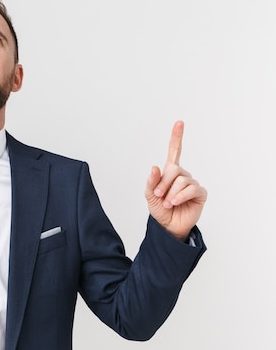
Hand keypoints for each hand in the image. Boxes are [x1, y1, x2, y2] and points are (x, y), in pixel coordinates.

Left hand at [145, 121, 206, 240]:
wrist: (168, 226)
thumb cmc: (160, 209)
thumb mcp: (150, 195)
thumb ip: (152, 182)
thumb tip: (155, 167)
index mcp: (170, 172)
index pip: (175, 151)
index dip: (177, 137)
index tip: (179, 123)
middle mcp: (182, 175)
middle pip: (174, 169)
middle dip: (163, 183)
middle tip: (159, 195)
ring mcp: (192, 183)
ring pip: (181, 180)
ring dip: (171, 193)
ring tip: (168, 203)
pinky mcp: (200, 193)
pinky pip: (191, 189)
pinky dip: (180, 196)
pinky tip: (175, 203)